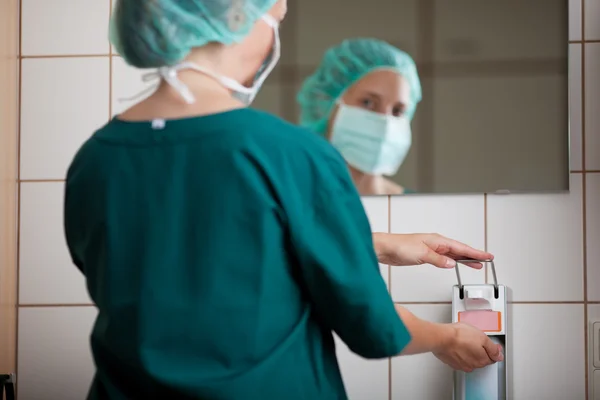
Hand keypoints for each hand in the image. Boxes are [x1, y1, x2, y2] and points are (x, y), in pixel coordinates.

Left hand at [373, 233, 491, 268]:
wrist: (385, 249)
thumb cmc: (399, 246)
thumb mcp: (421, 254)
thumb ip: (438, 259)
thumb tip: (452, 264)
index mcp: (438, 240)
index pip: (461, 248)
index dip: (475, 253)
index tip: (487, 256)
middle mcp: (436, 244)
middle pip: (459, 250)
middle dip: (474, 256)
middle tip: (487, 260)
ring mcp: (431, 249)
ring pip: (452, 255)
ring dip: (464, 260)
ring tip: (476, 264)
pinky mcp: (425, 256)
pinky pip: (444, 259)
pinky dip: (452, 262)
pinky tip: (455, 265)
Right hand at [433, 323, 503, 371]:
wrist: (441, 338)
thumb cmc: (460, 336)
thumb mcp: (482, 337)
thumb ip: (493, 348)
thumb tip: (499, 355)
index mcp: (482, 360)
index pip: (492, 358)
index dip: (492, 350)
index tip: (489, 344)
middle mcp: (472, 365)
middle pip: (480, 359)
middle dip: (480, 351)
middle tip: (475, 340)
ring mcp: (461, 365)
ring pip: (469, 360)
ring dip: (469, 352)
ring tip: (464, 341)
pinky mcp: (451, 362)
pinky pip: (459, 359)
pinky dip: (460, 354)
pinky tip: (457, 346)